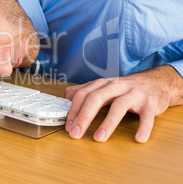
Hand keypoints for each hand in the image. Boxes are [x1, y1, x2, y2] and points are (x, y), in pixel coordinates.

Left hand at [64, 65, 182, 142]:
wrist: (156, 82)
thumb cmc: (125, 88)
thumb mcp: (104, 87)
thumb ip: (84, 91)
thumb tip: (66, 97)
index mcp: (103, 84)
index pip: (83, 94)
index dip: (74, 110)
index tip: (68, 126)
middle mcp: (117, 86)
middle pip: (97, 98)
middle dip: (84, 116)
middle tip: (75, 133)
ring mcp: (135, 94)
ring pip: (120, 106)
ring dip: (108, 123)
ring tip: (99, 138)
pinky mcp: (151, 103)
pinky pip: (147, 116)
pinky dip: (143, 127)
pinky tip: (138, 138)